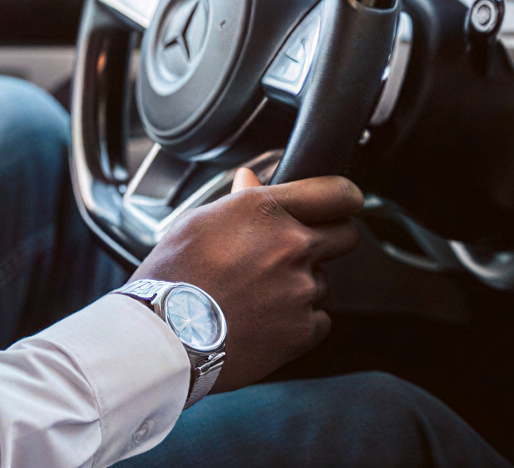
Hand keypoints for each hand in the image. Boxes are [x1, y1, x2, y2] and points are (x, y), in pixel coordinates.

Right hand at [132, 168, 362, 392]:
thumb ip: (239, 200)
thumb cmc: (174, 274)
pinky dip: (297, 321)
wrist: (167, 334)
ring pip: (323, 281)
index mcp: (266, 211)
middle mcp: (291, 245)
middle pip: (346, 236)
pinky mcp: (303, 329)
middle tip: (296, 253)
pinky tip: (263, 320)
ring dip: (301, 285)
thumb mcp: (199, 221)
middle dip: (328, 240)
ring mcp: (302, 289)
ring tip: (258, 295)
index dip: (343, 198)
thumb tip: (252, 179)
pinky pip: (317, 320)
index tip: (339, 205)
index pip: (337, 193)